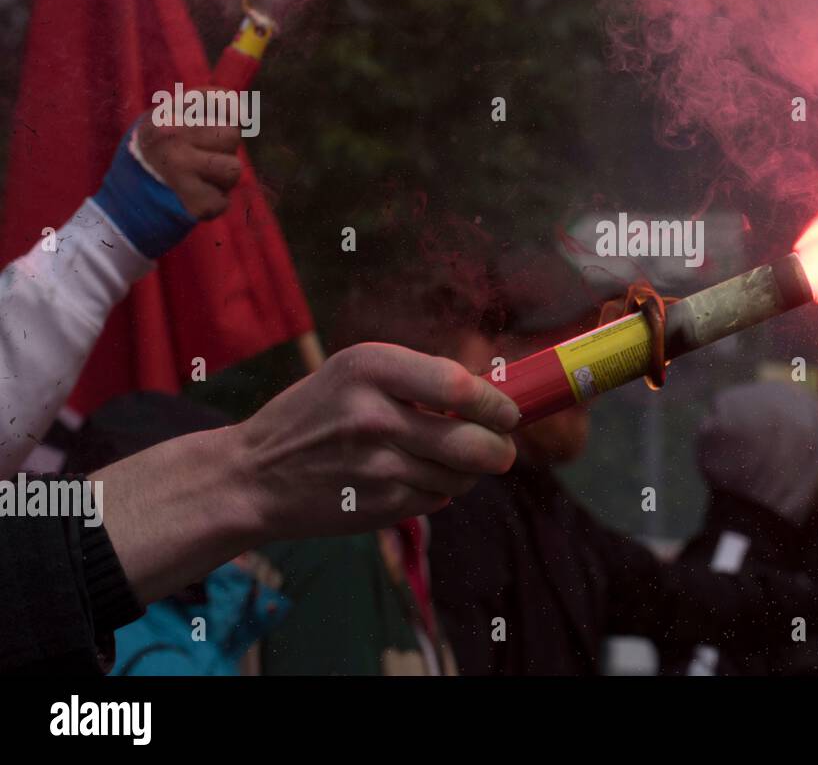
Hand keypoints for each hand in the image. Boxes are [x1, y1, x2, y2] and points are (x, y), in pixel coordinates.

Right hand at [100, 344, 520, 604]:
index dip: (495, 403)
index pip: (459, 386)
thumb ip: (418, 379)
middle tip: (503, 448)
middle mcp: (373, 415)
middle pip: (472, 441)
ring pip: (460, 475)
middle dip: (500, 448)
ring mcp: (376, 465)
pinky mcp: (378, 505)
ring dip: (468, 472)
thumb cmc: (314, 415)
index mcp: (369, 368)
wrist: (253, 474)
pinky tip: (415, 479)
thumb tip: (493, 395)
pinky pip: (437, 499)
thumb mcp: (354, 374)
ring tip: (452, 461)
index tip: (509, 411)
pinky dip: (440, 492)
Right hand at [136, 94, 242, 219]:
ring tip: (196, 179)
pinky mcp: (194, 202)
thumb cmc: (154, 157)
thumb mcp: (165, 120)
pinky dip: (212, 204)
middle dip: (222, 150)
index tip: (231, 119)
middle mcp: (170, 136)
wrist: (121, 204)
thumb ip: (202, 108)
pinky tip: (191, 199)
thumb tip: (243, 113)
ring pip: (234, 169)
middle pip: (232, 135)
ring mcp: (180, 169)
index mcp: (163, 114)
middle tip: (198, 159)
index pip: (219, 100)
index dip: (232, 111)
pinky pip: (224, 200)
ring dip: (221, 179)